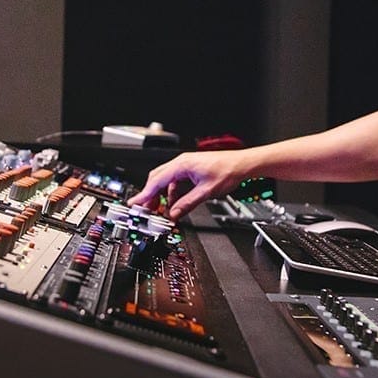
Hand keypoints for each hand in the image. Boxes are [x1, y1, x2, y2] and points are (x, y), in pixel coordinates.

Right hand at [127, 150, 249, 219]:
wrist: (242, 164)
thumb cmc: (228, 171)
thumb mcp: (206, 192)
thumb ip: (187, 204)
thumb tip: (174, 214)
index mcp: (182, 165)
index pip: (157, 181)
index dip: (145, 194)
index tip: (135, 203)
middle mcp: (181, 163)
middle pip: (157, 179)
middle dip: (150, 195)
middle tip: (145, 209)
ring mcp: (185, 166)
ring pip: (165, 181)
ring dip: (161, 195)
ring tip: (160, 209)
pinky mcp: (190, 170)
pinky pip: (175, 182)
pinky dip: (172, 193)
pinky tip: (175, 203)